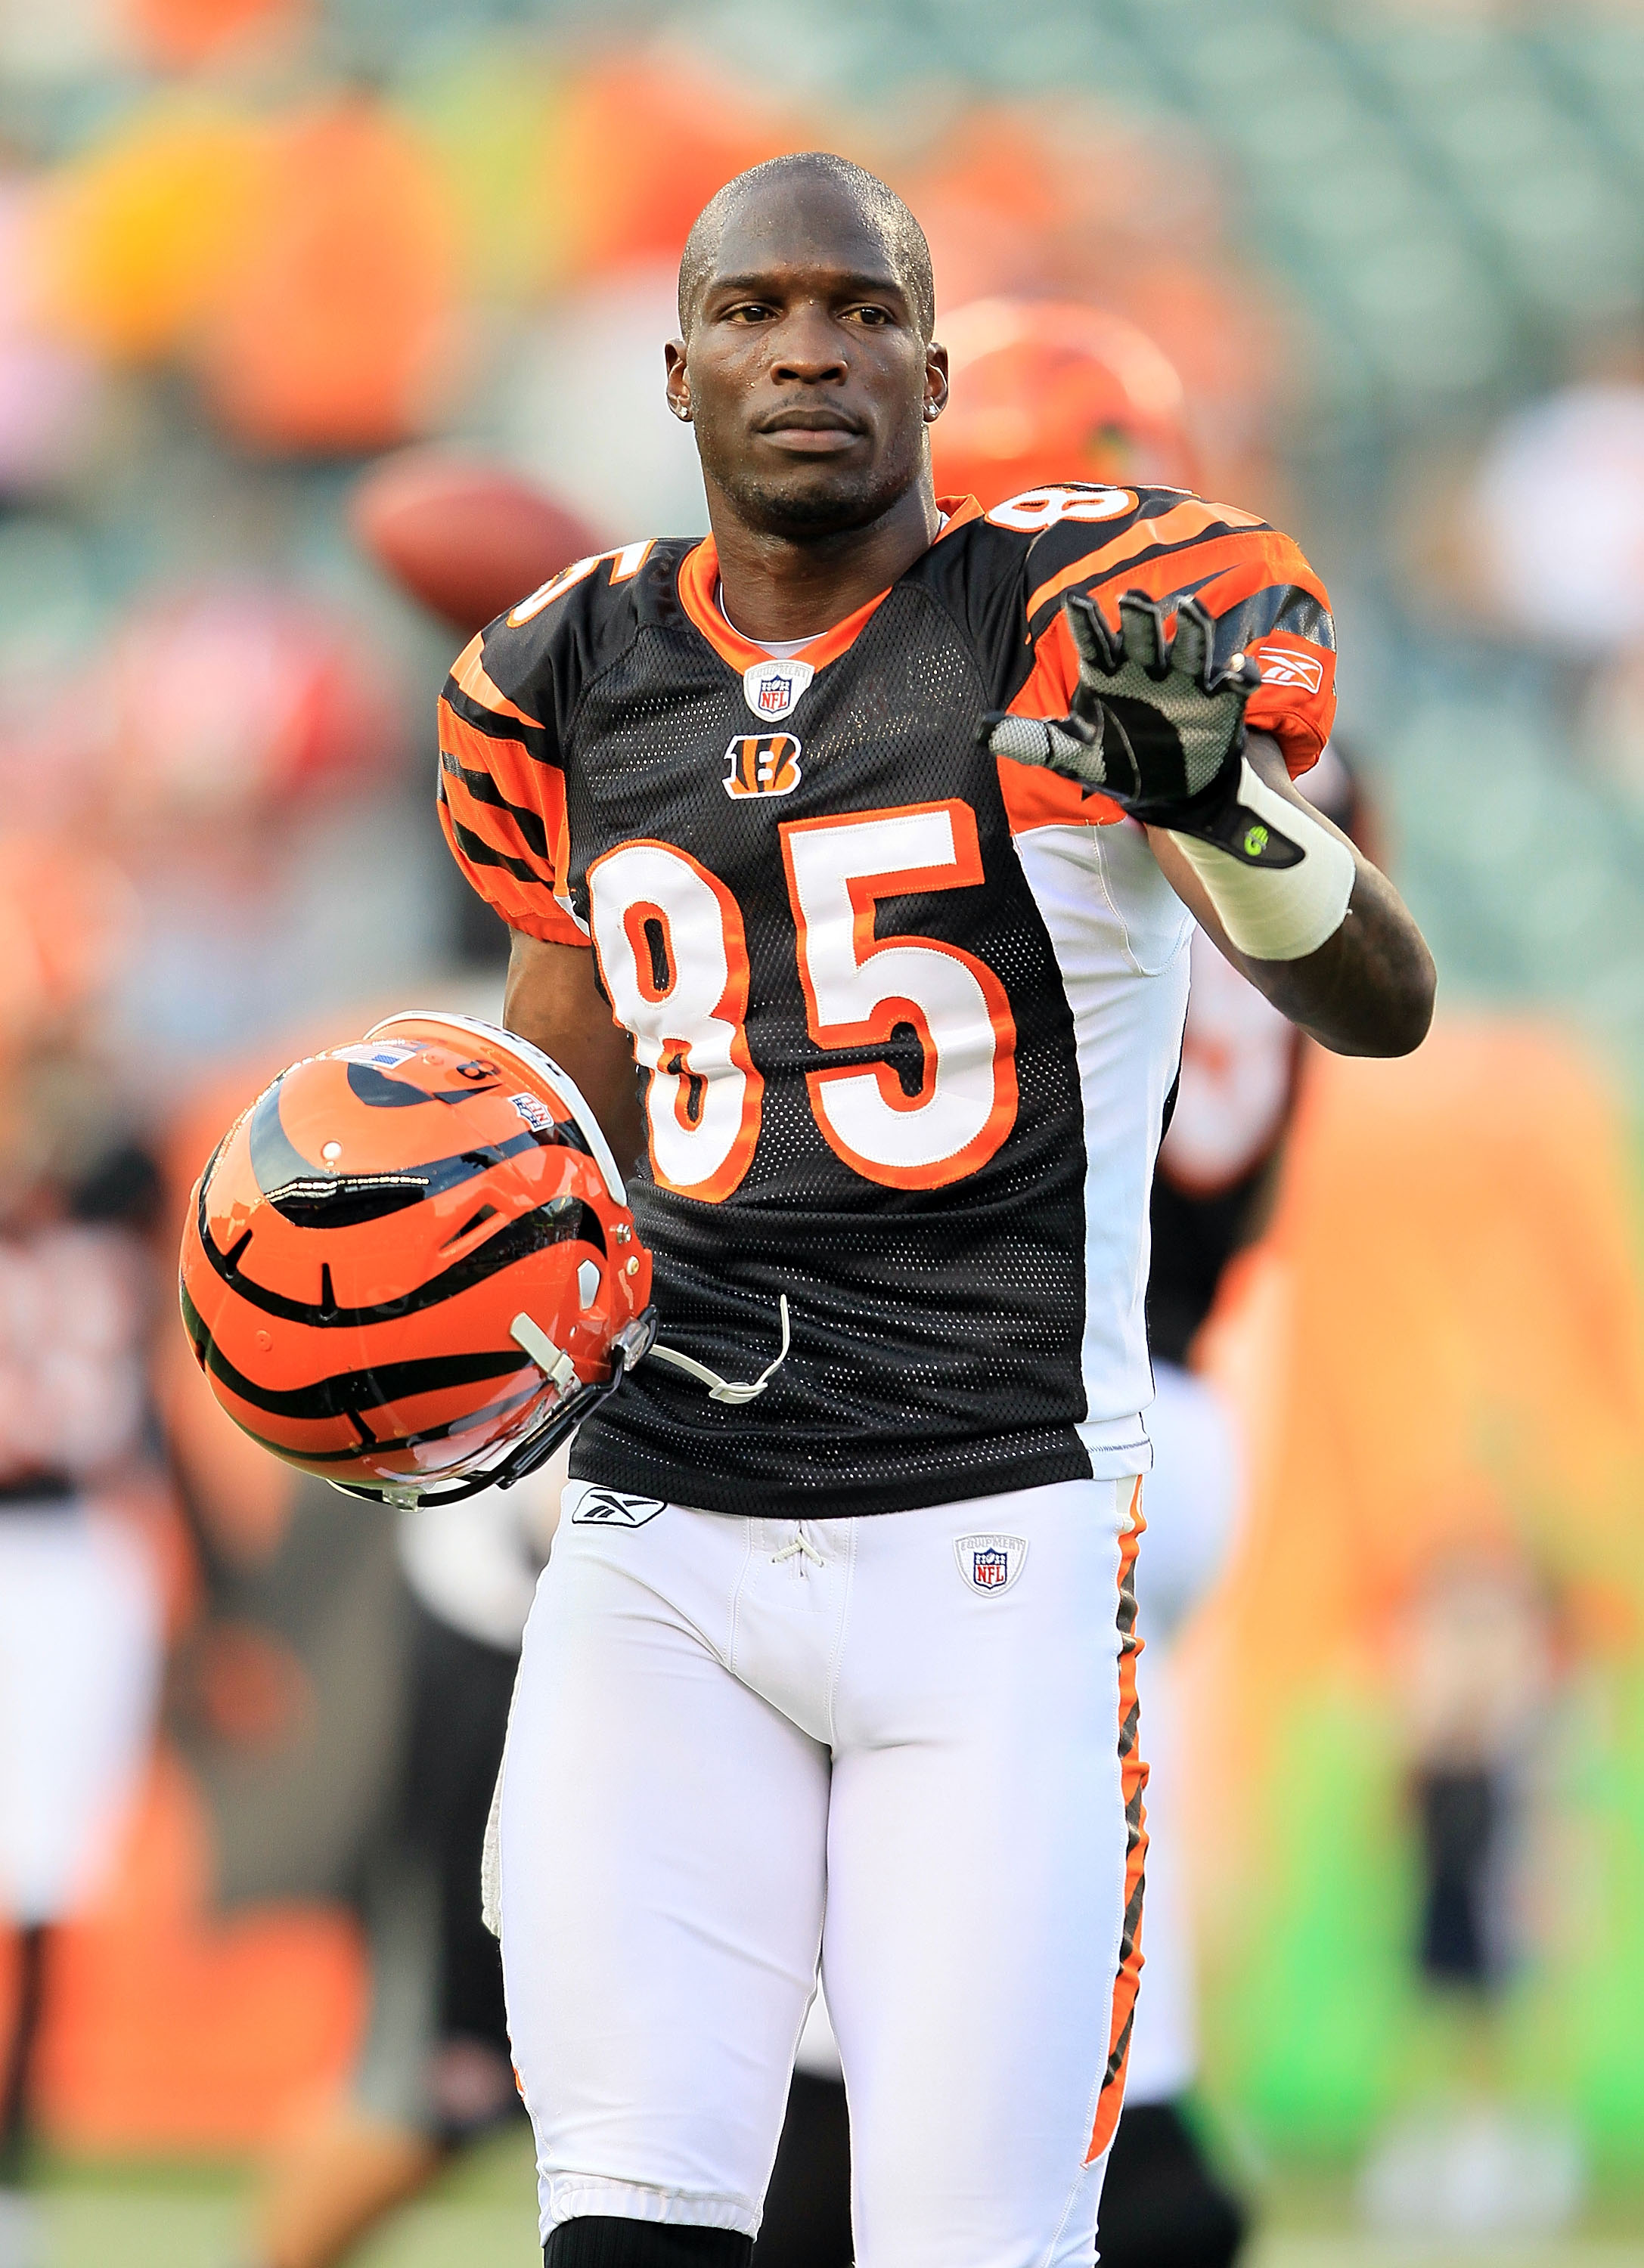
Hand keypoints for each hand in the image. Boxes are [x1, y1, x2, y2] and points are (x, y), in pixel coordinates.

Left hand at [983, 590, 1301, 866]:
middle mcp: (1147, 670)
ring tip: (1190, 610)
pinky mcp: (1219, 703)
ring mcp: (1185, 683)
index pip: (1095, 642)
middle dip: (1141, 617)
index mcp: (1108, 674)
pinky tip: (1239, 672)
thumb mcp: (1071, 754)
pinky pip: (1233, 685)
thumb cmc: (1115, 759)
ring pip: (1190, 647)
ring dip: (1192, 629)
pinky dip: (1239, 677)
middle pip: (1145, 635)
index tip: (1076, 601)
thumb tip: (979, 732)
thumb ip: (1029, 740)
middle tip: (1134, 598)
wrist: (1167, 789)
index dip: (1087, 622)